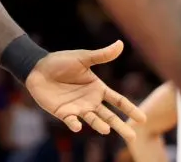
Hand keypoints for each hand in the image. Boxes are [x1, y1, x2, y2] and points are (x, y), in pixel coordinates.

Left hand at [25, 40, 147, 139]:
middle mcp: (90, 101)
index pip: (118, 100)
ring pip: (93, 120)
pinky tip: (77, 126)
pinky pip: (71, 121)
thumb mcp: (82, 58)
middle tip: (132, 137)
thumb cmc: (60, 62)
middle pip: (109, 116)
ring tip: (106, 130)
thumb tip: (120, 44)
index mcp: (98, 88)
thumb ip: (101, 55)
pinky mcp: (63, 113)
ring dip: (99, 125)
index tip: (142, 119)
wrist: (37, 68)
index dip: (130, 109)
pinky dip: (74, 124)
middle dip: (120, 126)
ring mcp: (77, 108)